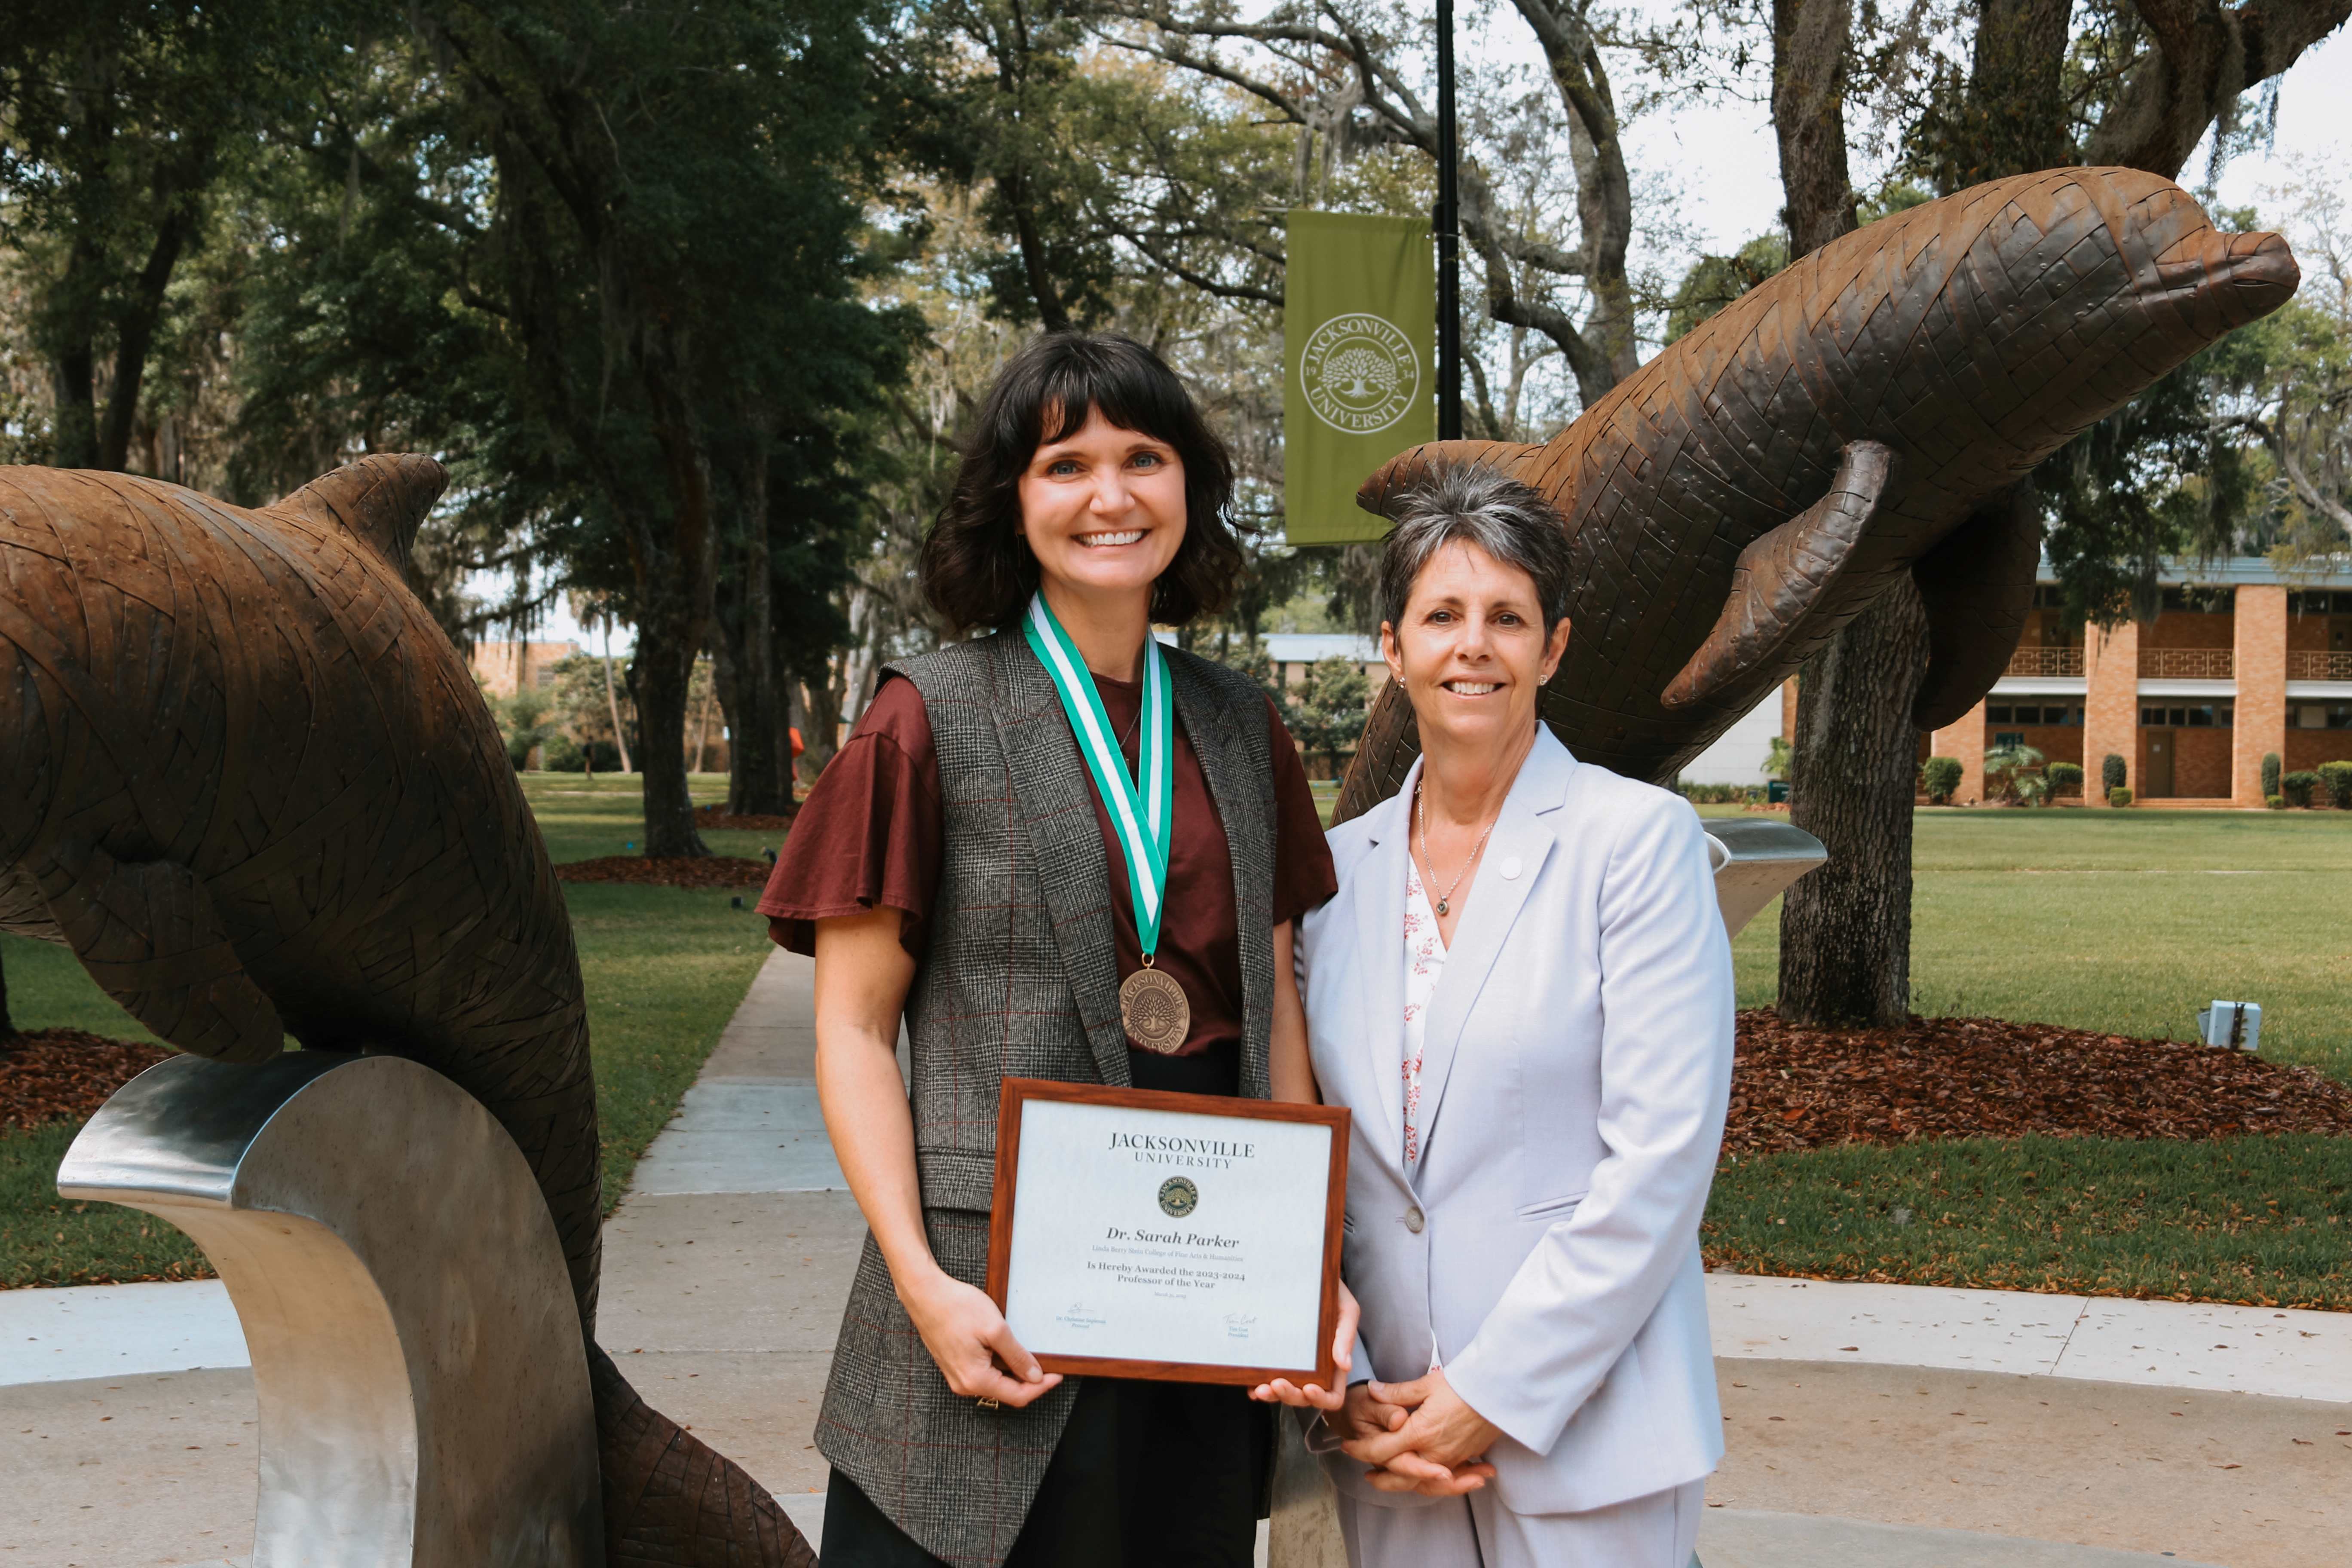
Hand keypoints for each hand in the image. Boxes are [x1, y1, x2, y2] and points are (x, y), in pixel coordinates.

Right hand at [897, 1267, 1062, 1407]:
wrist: (925, 1294)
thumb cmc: (957, 1308)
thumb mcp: (995, 1330)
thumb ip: (1016, 1356)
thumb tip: (1034, 1376)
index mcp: (975, 1380)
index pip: (1017, 1395)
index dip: (1041, 1387)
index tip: (1059, 1374)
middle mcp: (964, 1385)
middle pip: (1007, 1392)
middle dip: (1030, 1380)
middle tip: (1049, 1364)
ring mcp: (958, 1376)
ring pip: (996, 1382)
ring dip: (1014, 1371)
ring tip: (1031, 1354)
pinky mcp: (955, 1365)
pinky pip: (984, 1372)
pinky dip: (1000, 1365)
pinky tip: (1008, 1350)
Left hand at [1251, 1282, 1360, 1411]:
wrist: (1305, 1272)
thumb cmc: (1331, 1292)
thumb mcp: (1346, 1309)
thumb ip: (1346, 1336)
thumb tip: (1345, 1365)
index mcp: (1333, 1363)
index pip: (1333, 1395)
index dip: (1321, 1398)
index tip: (1309, 1388)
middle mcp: (1313, 1369)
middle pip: (1303, 1398)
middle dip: (1290, 1396)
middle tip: (1276, 1383)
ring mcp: (1292, 1364)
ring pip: (1283, 1392)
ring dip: (1272, 1395)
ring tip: (1260, 1388)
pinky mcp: (1274, 1355)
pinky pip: (1265, 1377)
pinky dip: (1258, 1386)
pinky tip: (1251, 1384)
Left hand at [1340, 1369, 1503, 1495]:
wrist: (1499, 1392)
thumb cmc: (1462, 1385)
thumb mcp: (1426, 1385)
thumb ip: (1396, 1393)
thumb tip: (1372, 1390)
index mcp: (1418, 1433)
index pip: (1381, 1450)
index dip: (1361, 1450)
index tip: (1348, 1447)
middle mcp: (1433, 1453)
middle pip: (1400, 1477)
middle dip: (1382, 1479)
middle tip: (1368, 1476)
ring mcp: (1451, 1460)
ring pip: (1422, 1483)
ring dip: (1405, 1485)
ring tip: (1394, 1481)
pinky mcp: (1465, 1459)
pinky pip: (1445, 1481)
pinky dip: (1433, 1485)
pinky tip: (1428, 1481)